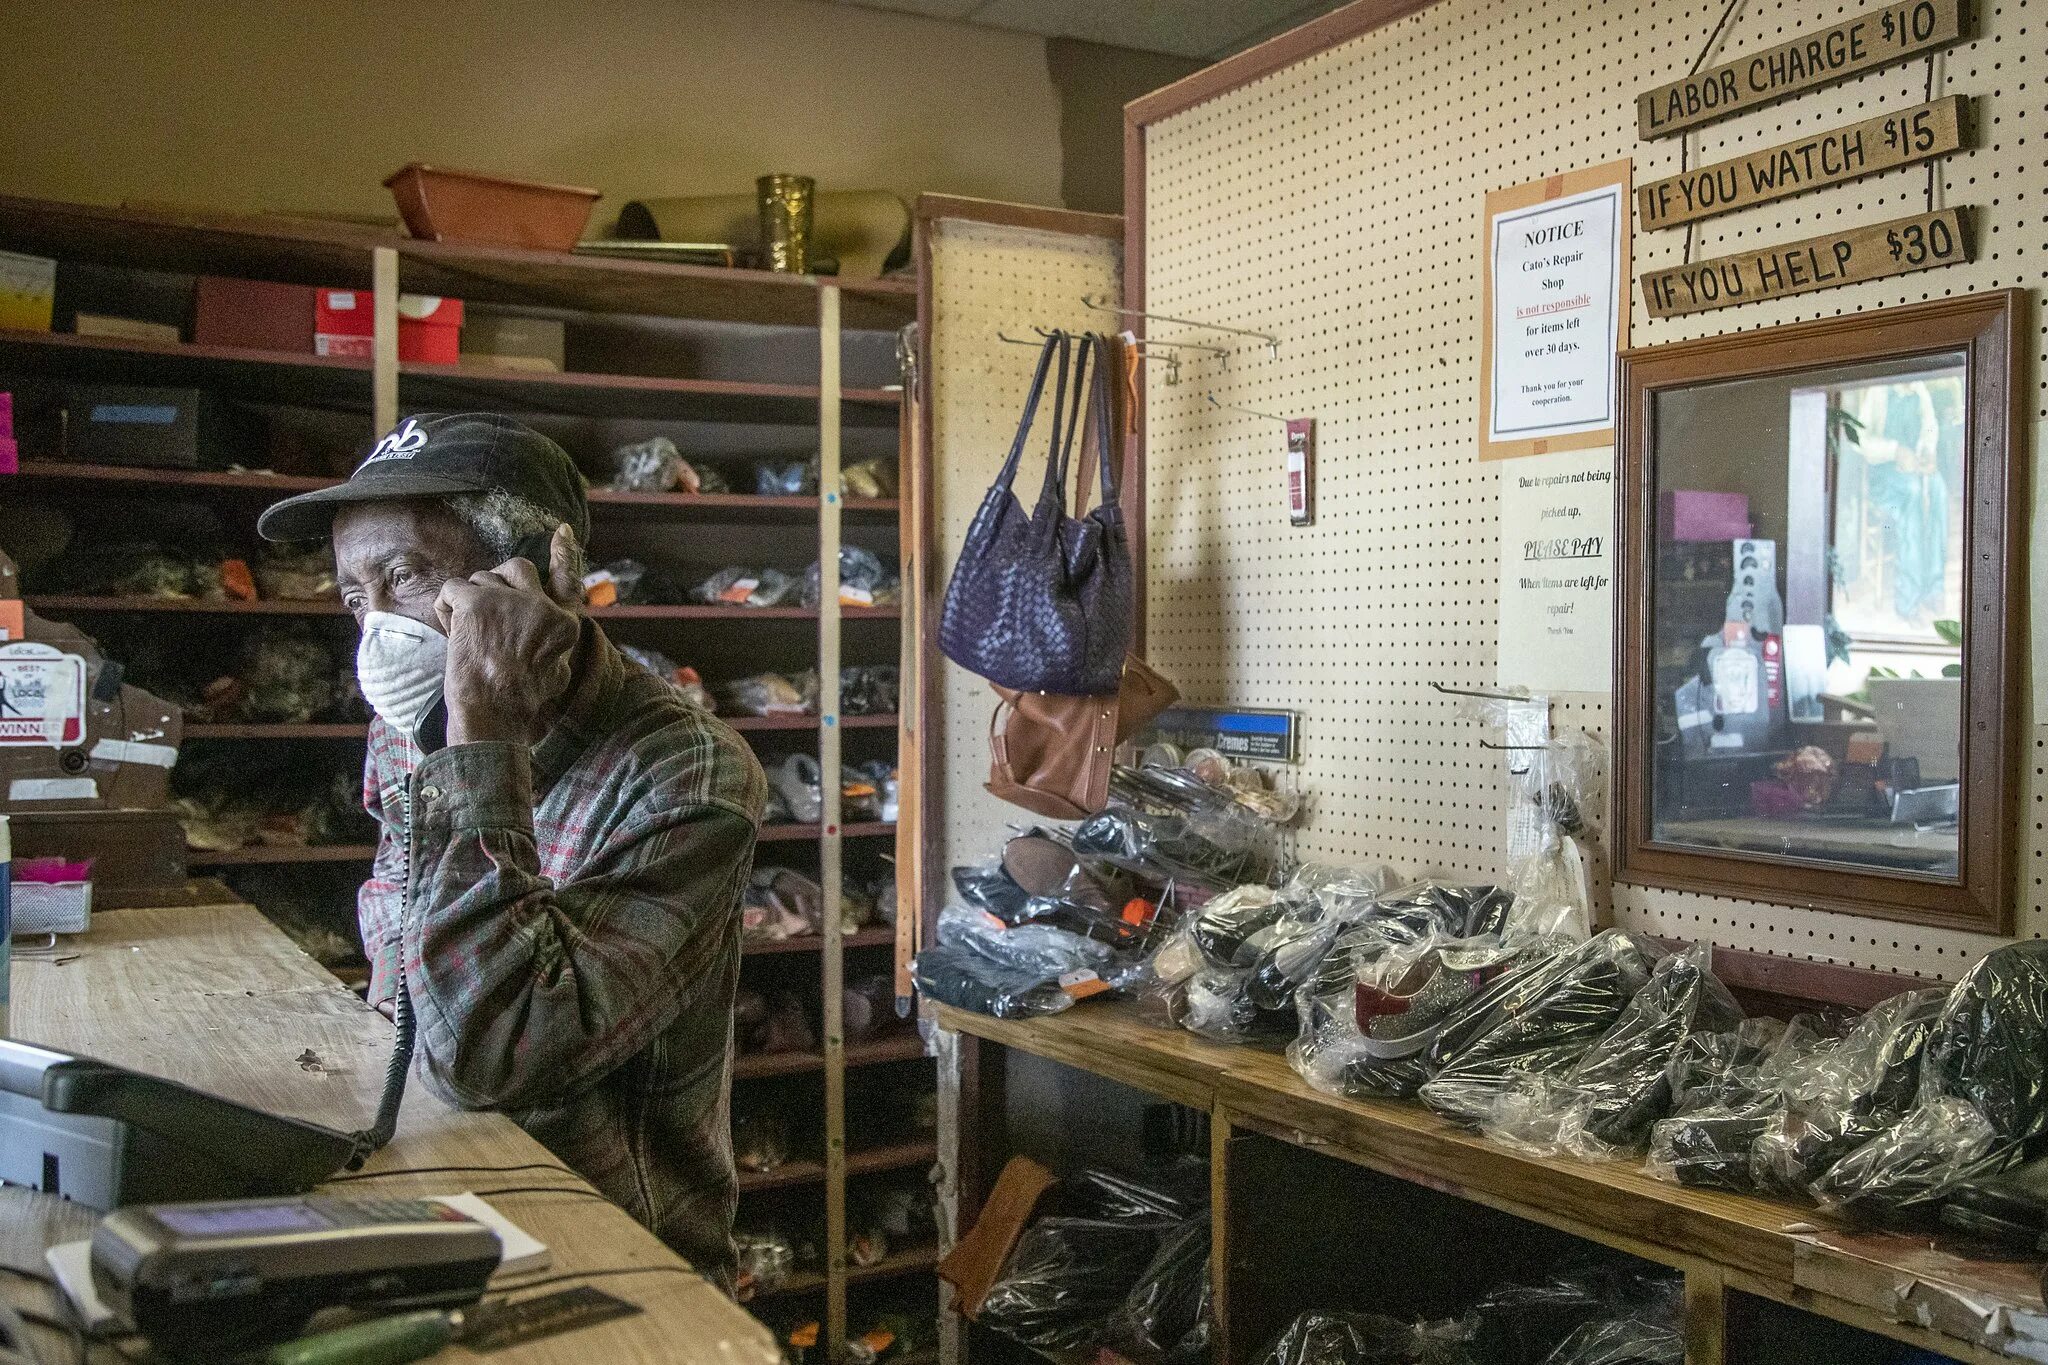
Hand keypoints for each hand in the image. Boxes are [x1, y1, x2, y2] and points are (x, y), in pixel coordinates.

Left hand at [435, 524, 582, 745]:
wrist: (493, 715)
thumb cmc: (519, 705)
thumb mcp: (555, 676)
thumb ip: (552, 647)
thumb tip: (544, 639)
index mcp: (563, 626)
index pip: (567, 581)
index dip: (564, 555)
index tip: (562, 532)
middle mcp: (541, 606)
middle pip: (517, 568)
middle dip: (498, 582)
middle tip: (482, 608)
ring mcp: (508, 601)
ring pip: (481, 579)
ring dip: (469, 601)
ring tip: (465, 634)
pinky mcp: (477, 602)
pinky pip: (453, 589)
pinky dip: (446, 608)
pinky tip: (449, 630)